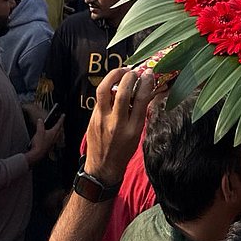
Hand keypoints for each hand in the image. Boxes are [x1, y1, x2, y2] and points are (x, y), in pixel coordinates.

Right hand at [26, 113, 64, 165]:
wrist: (37, 154)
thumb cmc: (39, 144)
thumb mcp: (39, 131)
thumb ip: (40, 124)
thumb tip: (40, 120)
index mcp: (53, 133)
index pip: (59, 124)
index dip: (61, 119)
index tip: (63, 115)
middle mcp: (55, 138)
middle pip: (60, 130)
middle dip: (61, 125)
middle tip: (61, 122)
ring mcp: (53, 142)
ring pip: (58, 135)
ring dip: (58, 131)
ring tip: (58, 129)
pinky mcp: (50, 146)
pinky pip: (54, 140)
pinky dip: (54, 137)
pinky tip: (51, 138)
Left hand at [83, 66, 157, 183]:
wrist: (103, 168)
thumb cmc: (124, 151)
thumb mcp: (137, 133)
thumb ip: (140, 112)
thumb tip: (145, 89)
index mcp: (132, 128)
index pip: (141, 100)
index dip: (146, 82)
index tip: (149, 73)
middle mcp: (116, 123)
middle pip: (122, 92)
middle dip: (129, 76)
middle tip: (134, 72)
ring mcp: (101, 120)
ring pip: (103, 90)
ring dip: (113, 76)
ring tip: (121, 72)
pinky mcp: (91, 118)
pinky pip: (99, 98)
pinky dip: (107, 89)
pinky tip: (113, 87)